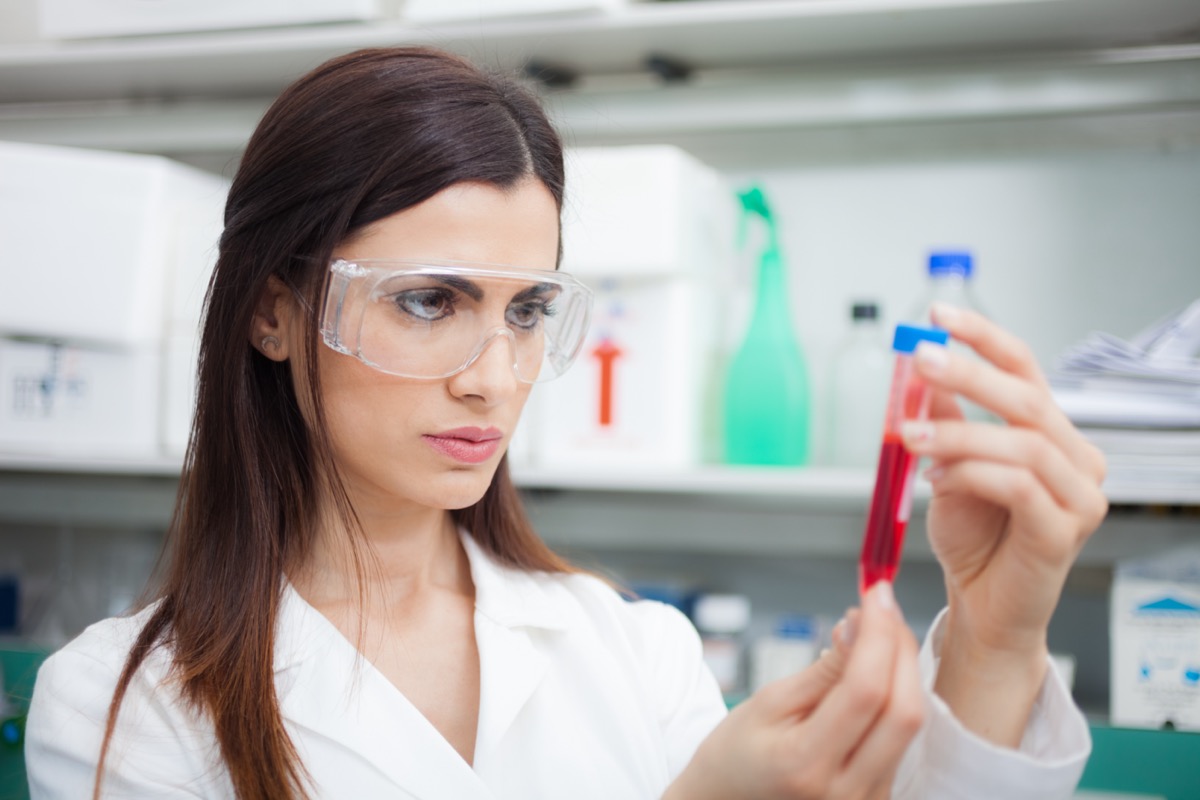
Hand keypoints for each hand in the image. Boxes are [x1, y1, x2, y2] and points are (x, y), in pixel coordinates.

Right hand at [664, 583, 923, 799]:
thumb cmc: (736, 756)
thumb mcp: (768, 703)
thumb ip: (823, 670)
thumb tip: (860, 626)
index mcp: (806, 765)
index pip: (865, 692)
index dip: (879, 634)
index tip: (876, 594)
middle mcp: (847, 793)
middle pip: (905, 711)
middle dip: (900, 648)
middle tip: (881, 607)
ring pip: (910, 724)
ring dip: (902, 669)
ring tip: (873, 635)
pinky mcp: (880, 798)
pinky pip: (903, 738)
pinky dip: (896, 695)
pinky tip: (875, 671)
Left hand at [900, 303, 1107, 742]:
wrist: (982, 608)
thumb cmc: (974, 539)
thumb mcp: (949, 468)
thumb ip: (947, 422)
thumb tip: (926, 369)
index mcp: (1052, 434)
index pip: (1026, 368)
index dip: (984, 337)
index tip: (939, 314)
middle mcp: (1078, 460)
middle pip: (1029, 398)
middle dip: (970, 373)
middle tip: (920, 359)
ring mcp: (1080, 497)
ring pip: (1023, 443)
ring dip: (959, 434)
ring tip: (910, 437)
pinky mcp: (1064, 532)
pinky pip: (1020, 487)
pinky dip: (972, 474)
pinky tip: (937, 480)